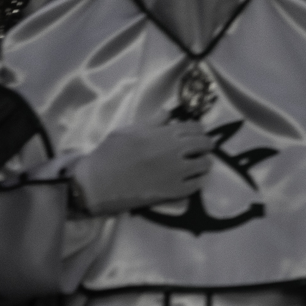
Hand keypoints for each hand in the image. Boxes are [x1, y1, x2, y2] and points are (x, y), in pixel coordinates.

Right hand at [71, 121, 214, 214]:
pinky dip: (197, 181)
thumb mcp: (129, 130)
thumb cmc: (110, 153)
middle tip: (202, 147)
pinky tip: (192, 179)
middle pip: (203, 144)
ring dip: (203, 162)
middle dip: (205, 144)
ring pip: (204, 164)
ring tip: (198, 164)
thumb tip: (168, 114)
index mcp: (164, 133)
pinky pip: (196, 185)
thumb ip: (152, 122)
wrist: (100, 182)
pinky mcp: (174, 192)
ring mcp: (177, 173)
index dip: (198, 129)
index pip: (194, 127)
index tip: (196, 133)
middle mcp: (175, 151)